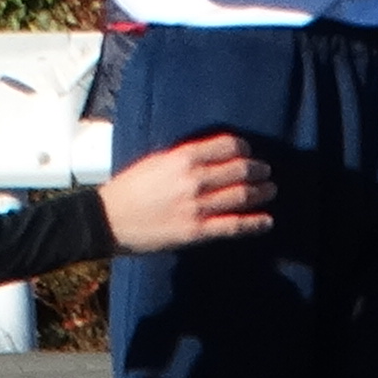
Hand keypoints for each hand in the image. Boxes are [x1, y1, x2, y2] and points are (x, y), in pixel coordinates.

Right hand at [100, 130, 274, 252]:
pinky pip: (234, 226)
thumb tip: (211, 156)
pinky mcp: (196, 231)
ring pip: (242, 196)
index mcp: (182, 158)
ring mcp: (197, 207)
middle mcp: (193, 180)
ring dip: (262, 192)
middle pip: (239, 170)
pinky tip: (267, 221)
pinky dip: (255, 224)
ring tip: (270, 190)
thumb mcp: (155, 161)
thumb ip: (183, 158)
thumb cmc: (128, 188)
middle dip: (258, 169)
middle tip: (265, 172)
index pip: (227, 146)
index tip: (249, 152)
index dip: (244, 149)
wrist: (108, 220)